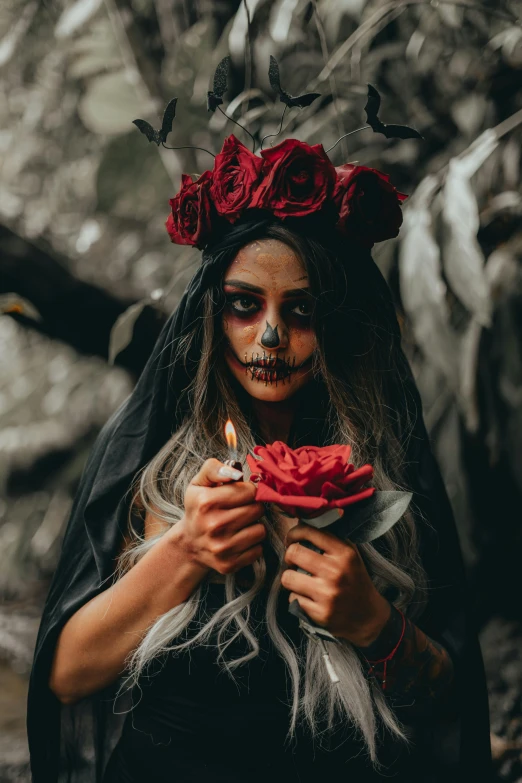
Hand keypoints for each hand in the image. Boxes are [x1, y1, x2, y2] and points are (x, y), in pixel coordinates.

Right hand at [175, 458, 265, 575]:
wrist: (189, 543)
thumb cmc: (198, 508)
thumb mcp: (199, 483)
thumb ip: (214, 468)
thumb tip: (236, 471)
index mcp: (206, 502)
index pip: (250, 491)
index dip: (248, 491)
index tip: (239, 494)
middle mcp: (214, 526)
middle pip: (257, 510)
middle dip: (252, 507)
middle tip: (240, 510)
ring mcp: (221, 548)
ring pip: (260, 530)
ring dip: (254, 526)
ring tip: (239, 525)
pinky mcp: (229, 564)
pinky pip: (258, 549)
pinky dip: (252, 544)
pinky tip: (238, 540)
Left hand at [282, 522, 390, 645]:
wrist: (368, 616)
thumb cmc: (354, 580)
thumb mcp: (350, 554)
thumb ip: (329, 538)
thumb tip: (301, 520)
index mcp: (344, 553)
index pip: (309, 532)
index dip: (294, 533)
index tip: (292, 539)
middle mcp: (336, 572)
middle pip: (293, 553)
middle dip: (290, 556)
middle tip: (295, 561)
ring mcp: (328, 594)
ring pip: (287, 577)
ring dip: (291, 579)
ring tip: (300, 580)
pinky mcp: (320, 613)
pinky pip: (292, 599)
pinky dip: (297, 598)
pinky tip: (309, 598)